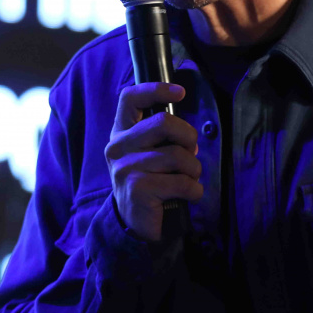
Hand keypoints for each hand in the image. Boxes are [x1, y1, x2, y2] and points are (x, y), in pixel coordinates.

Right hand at [104, 82, 203, 241]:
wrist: (134, 223)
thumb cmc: (150, 181)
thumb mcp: (149, 153)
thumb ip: (163, 135)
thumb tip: (189, 134)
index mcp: (120, 132)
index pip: (130, 98)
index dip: (156, 89)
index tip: (180, 92)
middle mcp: (117, 147)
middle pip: (164, 122)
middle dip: (189, 138)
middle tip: (190, 154)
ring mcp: (125, 168)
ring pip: (178, 155)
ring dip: (194, 169)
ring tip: (188, 179)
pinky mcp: (138, 189)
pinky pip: (183, 182)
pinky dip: (195, 190)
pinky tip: (188, 195)